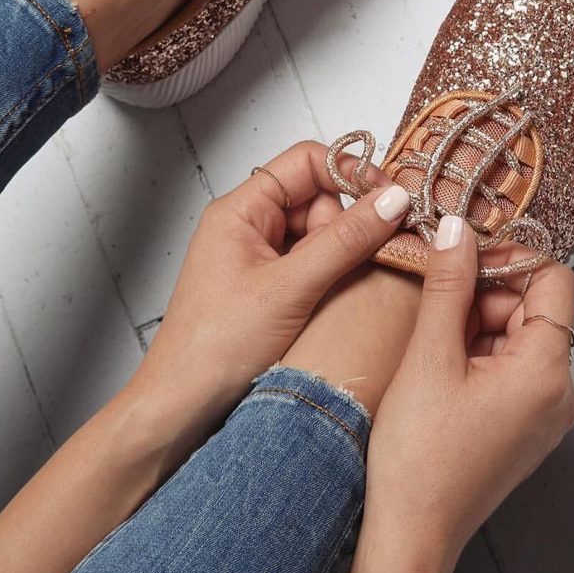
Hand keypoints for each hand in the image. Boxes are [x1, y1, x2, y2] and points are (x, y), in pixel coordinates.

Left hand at [125, 139, 411, 449]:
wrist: (181, 410)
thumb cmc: (213, 348)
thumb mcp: (290, 289)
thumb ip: (345, 241)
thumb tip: (393, 201)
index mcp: (242, 210)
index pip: (307, 162)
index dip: (352, 174)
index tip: (390, 200)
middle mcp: (250, 227)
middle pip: (320, 201)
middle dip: (350, 228)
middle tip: (375, 258)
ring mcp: (259, 258)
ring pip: (322, 237)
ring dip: (343, 258)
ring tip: (345, 292)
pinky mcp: (269, 288)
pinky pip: (314, 266)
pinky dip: (333, 279)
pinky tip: (338, 304)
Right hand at [345, 216, 573, 572]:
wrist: (411, 531)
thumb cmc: (420, 457)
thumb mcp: (430, 356)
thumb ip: (449, 285)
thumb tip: (458, 230)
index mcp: (547, 371)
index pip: (552, 280)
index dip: (508, 259)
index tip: (462, 256)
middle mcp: (557, 391)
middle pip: (532, 306)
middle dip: (483, 292)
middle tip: (433, 300)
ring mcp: (541, 410)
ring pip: (515, 334)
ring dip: (474, 321)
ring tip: (429, 340)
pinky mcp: (522, 423)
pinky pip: (508, 365)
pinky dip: (475, 350)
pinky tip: (436, 362)